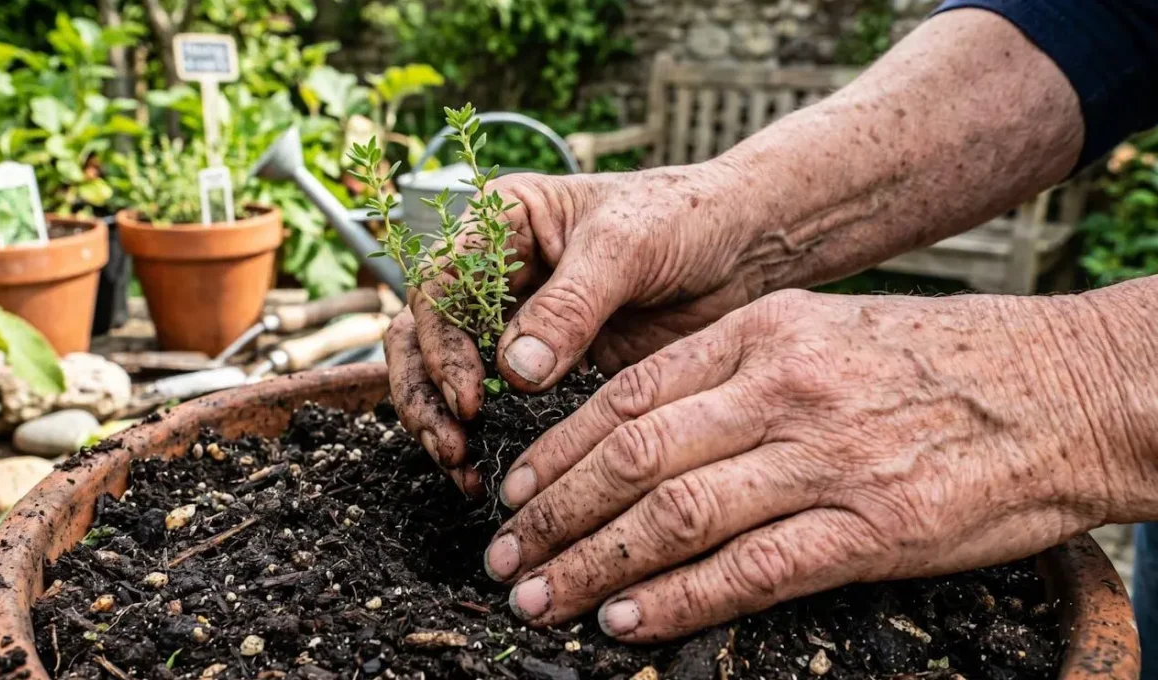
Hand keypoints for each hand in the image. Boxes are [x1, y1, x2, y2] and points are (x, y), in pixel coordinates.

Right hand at [385, 167, 760, 489]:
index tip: (471, 395)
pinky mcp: (550, 373)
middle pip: (423, 337)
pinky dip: (487, 442)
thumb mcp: (627, 246)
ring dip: (443, 424)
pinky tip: (491, 476)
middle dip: (426, 393)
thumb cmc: (688, 218)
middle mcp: (497, 277)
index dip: (442, 344)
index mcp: (501, 226)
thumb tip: (515, 370)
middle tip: (453, 446)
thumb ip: (571, 303)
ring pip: (445, 379)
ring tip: (464, 470)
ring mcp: (518, 327)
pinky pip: (500, 410)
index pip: (438, 286)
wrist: (749, 249)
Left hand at [482, 287, 1156, 640]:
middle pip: (633, 456)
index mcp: (762, 332)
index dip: (556, 449)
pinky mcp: (873, 527)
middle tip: (504, 554)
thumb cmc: (940, 360)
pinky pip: (751, 569)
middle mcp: (781, 388)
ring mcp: (826, 458)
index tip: (513, 491)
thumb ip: (735, 368)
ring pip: (675, 515)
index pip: (626, 394)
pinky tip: (627, 621)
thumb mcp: (826, 329)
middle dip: (555, 514)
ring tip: (539, 596)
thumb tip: (643, 425)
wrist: (1064, 387)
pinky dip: (678, 599)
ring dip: (594, 565)